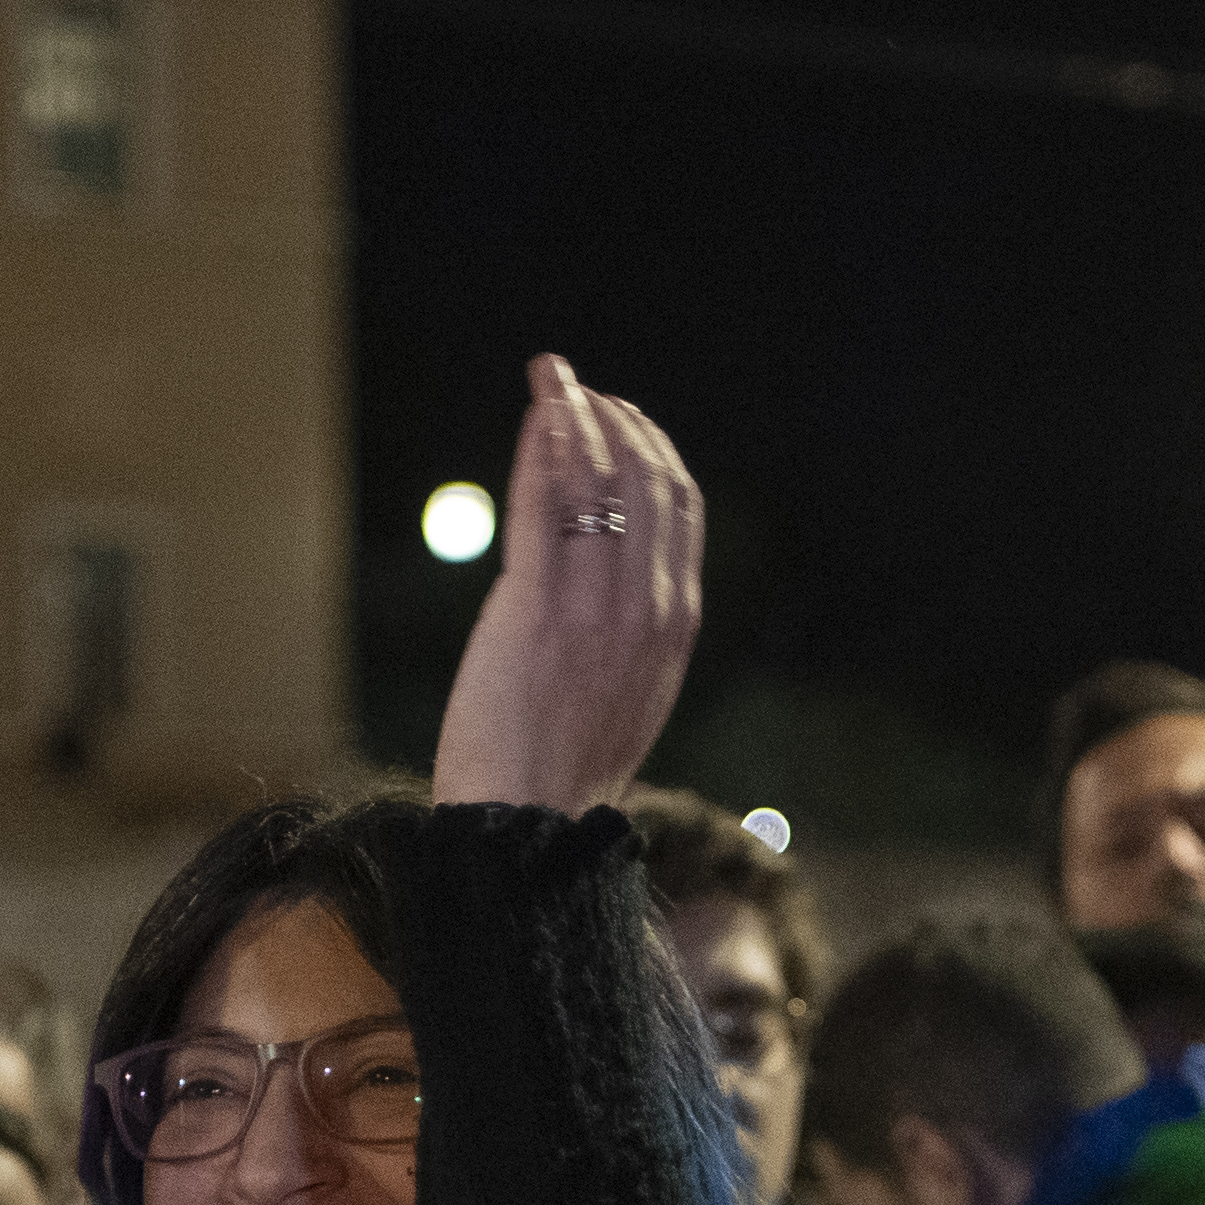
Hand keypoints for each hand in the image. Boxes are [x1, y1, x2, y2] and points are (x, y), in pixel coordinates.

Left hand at [435, 356, 701, 810]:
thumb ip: (631, 634)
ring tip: (551, 378)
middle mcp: (648, 608)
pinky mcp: (536, 609)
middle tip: (576, 387)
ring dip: (576, 414)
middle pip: (649, 480)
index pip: (680, 507)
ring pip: (601, 481)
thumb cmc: (559, 770)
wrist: (524, 826)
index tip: (616, 417)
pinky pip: (548, 503)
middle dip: (616, 418)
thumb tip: (613, 589)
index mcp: (676, 625)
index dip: (652, 448)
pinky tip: (536, 411)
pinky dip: (545, 444)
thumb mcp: (626, 697)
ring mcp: (595, 608)